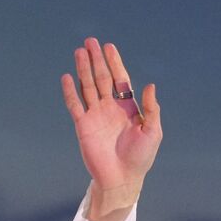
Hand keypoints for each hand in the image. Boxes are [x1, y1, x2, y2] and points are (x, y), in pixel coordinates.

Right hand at [61, 38, 161, 198]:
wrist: (122, 179)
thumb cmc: (141, 158)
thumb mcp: (152, 132)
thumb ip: (152, 109)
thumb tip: (150, 85)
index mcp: (127, 108)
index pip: (120, 80)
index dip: (115, 63)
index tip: (109, 47)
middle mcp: (110, 109)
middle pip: (102, 78)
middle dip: (97, 60)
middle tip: (90, 41)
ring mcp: (96, 116)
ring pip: (88, 87)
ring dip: (83, 69)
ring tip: (79, 51)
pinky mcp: (83, 126)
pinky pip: (75, 105)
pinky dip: (70, 91)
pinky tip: (67, 77)